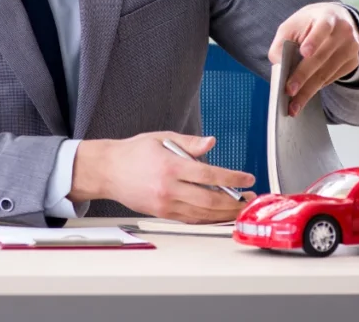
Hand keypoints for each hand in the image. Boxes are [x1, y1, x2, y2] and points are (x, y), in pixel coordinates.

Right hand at [69, 132, 255, 222]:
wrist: (109, 171)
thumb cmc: (134, 152)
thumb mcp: (162, 138)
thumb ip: (190, 143)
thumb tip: (212, 143)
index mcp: (171, 166)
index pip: (210, 175)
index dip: (233, 178)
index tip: (247, 179)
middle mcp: (169, 188)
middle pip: (210, 200)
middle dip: (234, 201)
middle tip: (250, 198)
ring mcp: (165, 204)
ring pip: (202, 214)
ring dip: (225, 213)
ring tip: (240, 208)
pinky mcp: (162, 214)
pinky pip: (191, 219)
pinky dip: (208, 219)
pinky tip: (220, 215)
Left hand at [268, 2, 358, 115]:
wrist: (336, 19)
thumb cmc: (309, 23)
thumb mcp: (292, 25)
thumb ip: (281, 42)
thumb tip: (277, 64)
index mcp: (328, 17)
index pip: (322, 28)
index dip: (314, 40)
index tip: (304, 53)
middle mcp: (344, 32)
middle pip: (321, 57)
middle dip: (303, 76)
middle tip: (289, 92)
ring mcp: (351, 48)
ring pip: (327, 73)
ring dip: (309, 91)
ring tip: (294, 105)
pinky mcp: (353, 62)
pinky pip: (332, 78)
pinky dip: (317, 87)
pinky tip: (305, 95)